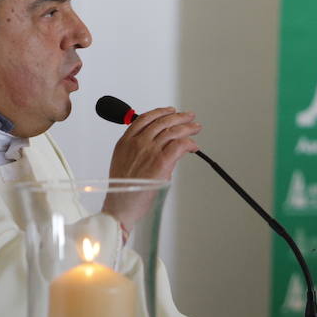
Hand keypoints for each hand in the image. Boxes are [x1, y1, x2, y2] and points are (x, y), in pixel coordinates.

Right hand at [105, 107, 201, 227]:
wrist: (121, 205)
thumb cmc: (123, 189)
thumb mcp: (124, 161)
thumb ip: (139, 150)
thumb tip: (160, 146)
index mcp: (125, 141)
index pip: (145, 118)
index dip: (161, 112)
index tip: (170, 111)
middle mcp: (137, 143)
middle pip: (162, 122)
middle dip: (179, 117)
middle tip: (188, 117)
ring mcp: (149, 151)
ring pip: (173, 131)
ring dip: (188, 128)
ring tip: (195, 128)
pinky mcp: (161, 162)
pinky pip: (179, 145)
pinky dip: (189, 143)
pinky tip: (193, 146)